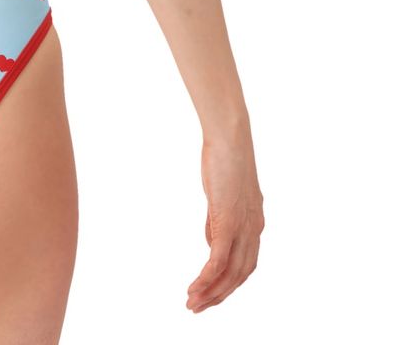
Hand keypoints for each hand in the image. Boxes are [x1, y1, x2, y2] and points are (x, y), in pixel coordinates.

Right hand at [186, 131, 263, 311]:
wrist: (230, 139)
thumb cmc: (225, 159)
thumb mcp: (222, 195)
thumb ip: (219, 221)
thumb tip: (211, 243)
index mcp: (254, 223)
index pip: (245, 264)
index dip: (229, 283)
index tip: (211, 294)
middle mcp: (254, 230)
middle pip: (240, 275)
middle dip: (219, 296)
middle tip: (198, 308)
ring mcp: (243, 227)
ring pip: (230, 273)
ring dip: (212, 292)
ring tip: (192, 304)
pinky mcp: (229, 221)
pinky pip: (219, 259)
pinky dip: (208, 277)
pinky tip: (195, 287)